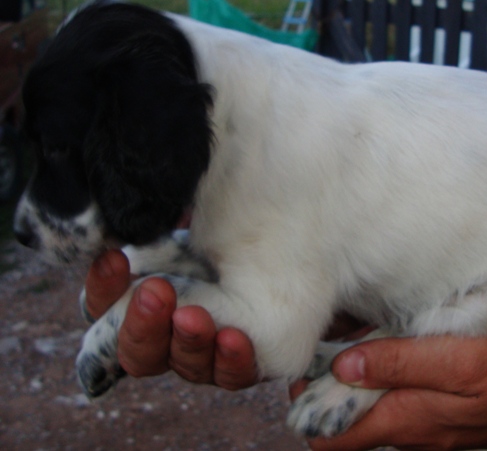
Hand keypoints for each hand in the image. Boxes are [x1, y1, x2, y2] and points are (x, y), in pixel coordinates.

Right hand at [83, 249, 258, 389]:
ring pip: (186, 366)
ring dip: (187, 342)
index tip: (115, 259)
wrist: (271, 248)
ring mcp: (201, 357)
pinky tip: (232, 338)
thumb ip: (151, 233)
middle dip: (143, 324)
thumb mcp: (180, 232)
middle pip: (137, 353)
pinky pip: (232, 375)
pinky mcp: (239, 364)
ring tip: (192, 316)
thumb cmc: (215, 238)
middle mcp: (164, 340)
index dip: (103, 289)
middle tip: (155, 291)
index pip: (101, 308)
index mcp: (136, 307)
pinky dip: (230, 360)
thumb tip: (127, 225)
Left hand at [292, 331, 486, 450]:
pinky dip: (376, 382)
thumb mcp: (463, 359)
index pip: (334, 436)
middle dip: (322, 394)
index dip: (309, 405)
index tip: (305, 366)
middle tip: (323, 348)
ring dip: (349, 385)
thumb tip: (344, 367)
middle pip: (344, 429)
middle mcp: (409, 433)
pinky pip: (392, 407)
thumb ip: (401, 364)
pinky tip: (380, 348)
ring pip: (367, 416)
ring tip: (348, 340)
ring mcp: (423, 428)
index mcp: (408, 420)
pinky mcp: (437, 416)